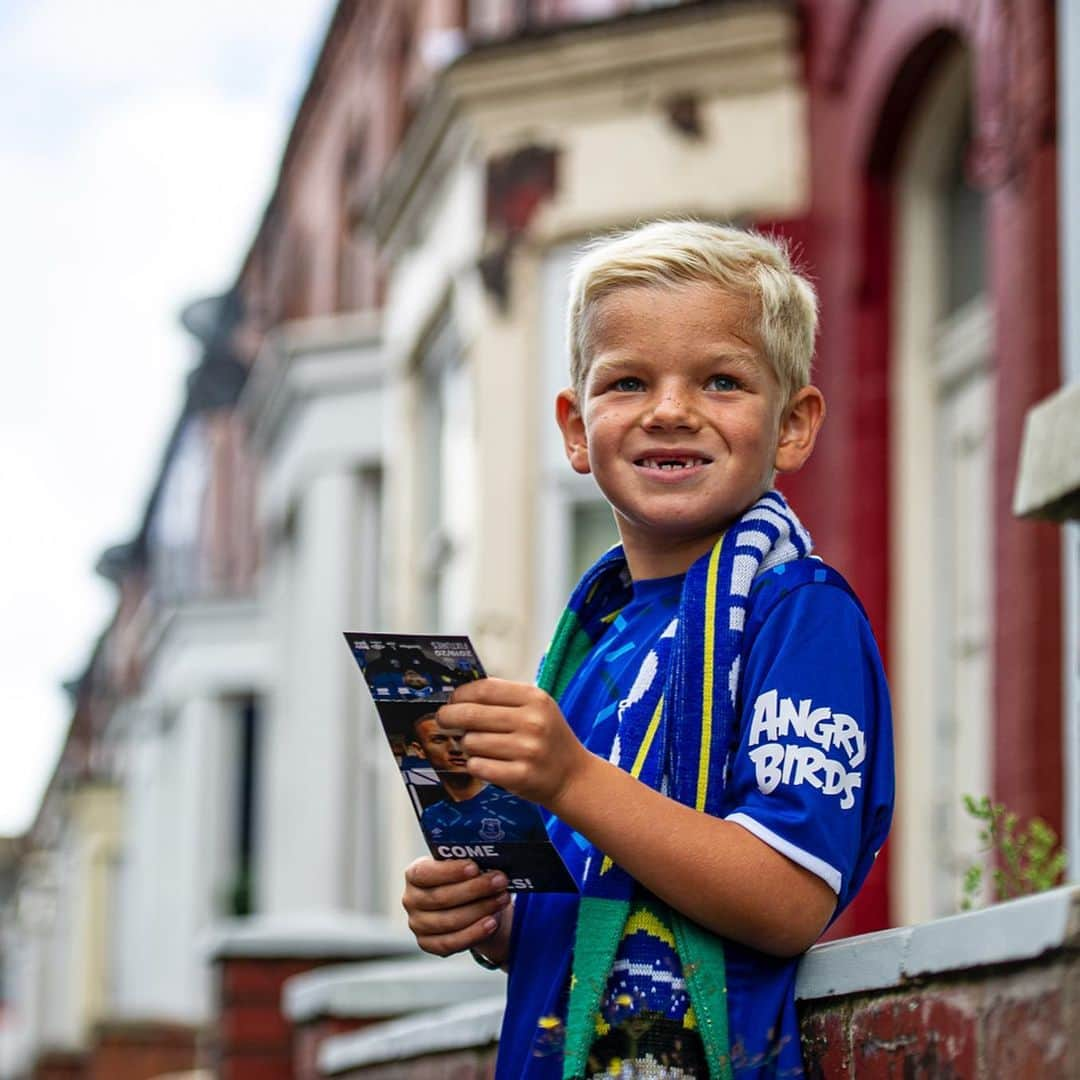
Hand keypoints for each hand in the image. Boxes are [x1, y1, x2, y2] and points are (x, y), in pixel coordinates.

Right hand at [402, 857, 511, 961]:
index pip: (425, 873)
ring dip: (480, 909)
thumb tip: (488, 860)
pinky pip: (451, 943)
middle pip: (442, 897)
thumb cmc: (462, 878)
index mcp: (414, 874)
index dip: (450, 872)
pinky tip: (491, 922)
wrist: (465, 904)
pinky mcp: (428, 944)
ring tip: (502, 899)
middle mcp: (411, 900)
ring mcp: (417, 924)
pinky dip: (474, 933)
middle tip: (500, 881)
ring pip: (449, 921)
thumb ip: (467, 863)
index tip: (475, 868)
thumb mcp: (461, 865)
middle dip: (475, 889)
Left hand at [438, 677, 590, 809]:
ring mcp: (527, 750)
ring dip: (466, 745)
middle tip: (442, 720)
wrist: (574, 777)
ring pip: (471, 742)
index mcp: (535, 698)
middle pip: (472, 714)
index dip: (461, 694)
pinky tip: (485, 763)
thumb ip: (504, 699)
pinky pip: (477, 766)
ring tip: (478, 747)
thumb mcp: (537, 708)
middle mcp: (532, 722)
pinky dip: (475, 765)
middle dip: (449, 717)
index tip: (452, 700)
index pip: (485, 689)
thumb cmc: (548, 739)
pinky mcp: (520, 776)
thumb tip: (460, 697)